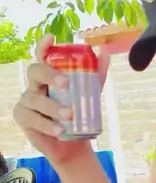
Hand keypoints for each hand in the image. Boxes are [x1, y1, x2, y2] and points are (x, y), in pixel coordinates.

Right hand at [13, 35, 109, 167]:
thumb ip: (96, 76)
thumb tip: (104, 54)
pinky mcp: (24, 119)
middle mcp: (35, 85)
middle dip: (49, 75)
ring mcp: (27, 102)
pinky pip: (32, 119)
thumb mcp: (89, 95)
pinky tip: (59, 130)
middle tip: (66, 83)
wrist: (72, 144)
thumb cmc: (77, 115)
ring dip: (52, 107)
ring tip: (69, 115)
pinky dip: (47, 125)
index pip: (42, 57)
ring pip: (35, 99)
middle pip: (35, 71)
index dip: (43, 46)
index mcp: (48, 76)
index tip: (51, 38)